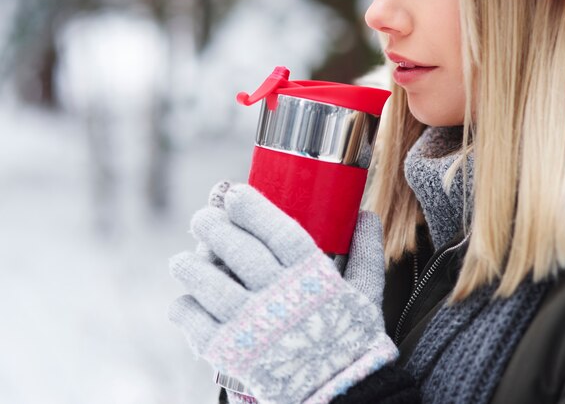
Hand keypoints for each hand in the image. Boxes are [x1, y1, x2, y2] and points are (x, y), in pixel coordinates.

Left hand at [168, 182, 397, 402]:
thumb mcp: (368, 296)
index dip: (253, 208)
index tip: (235, 195)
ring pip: (209, 284)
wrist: (341, 395)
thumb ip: (367, 254)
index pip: (278, 231)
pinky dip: (185, 310)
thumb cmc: (353, 342)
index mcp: (313, 278)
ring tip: (182, 261)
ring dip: (190, 267)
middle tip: (202, 219)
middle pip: (238, 250)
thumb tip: (366, 216)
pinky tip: (185, 302)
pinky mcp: (232, 355)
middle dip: (212, 227)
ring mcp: (253, 326)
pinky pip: (197, 324)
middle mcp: (280, 297)